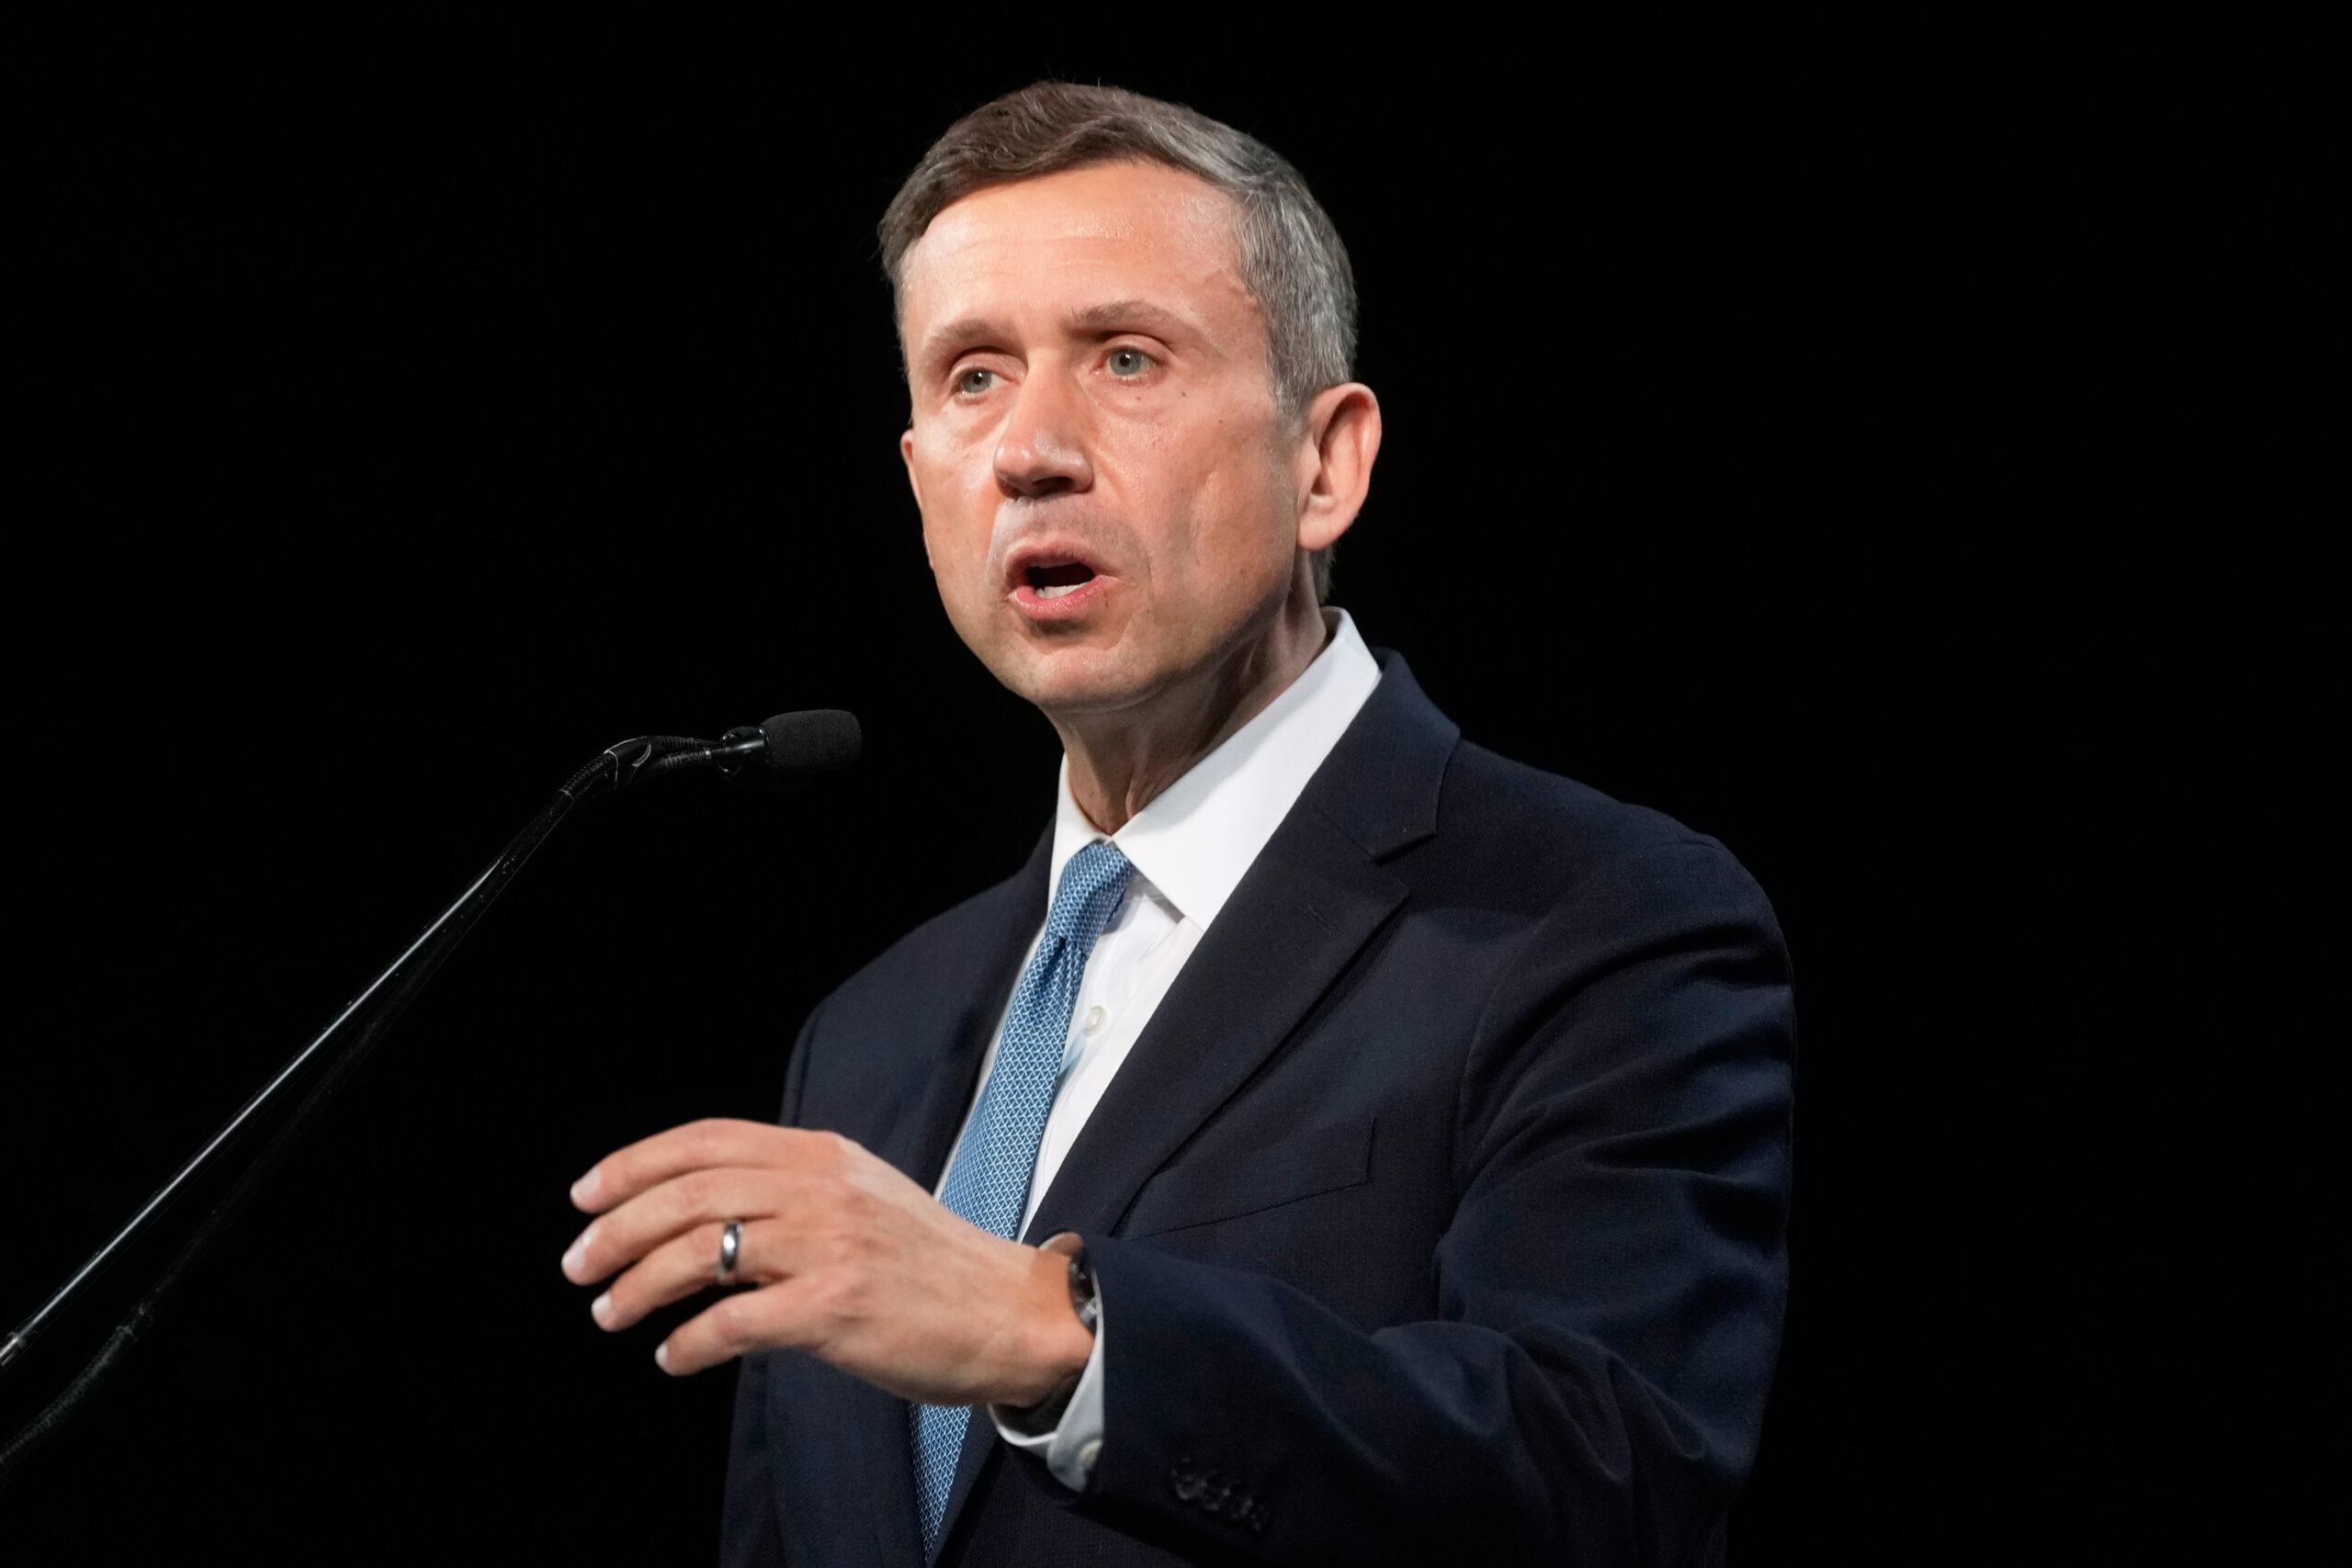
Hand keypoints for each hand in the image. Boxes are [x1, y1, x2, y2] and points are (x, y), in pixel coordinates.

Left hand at [560, 1119, 1091, 1405]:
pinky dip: (690, 1343)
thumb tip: (704, 1209)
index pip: (706, 1140)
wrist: (1010, 1311)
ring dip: (638, 1286)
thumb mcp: (863, 1195)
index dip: (634, 1164)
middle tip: (578, 1264)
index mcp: (823, 1155)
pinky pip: (734, 1321)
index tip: (585, 1195)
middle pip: (689, 1192)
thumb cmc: (931, 1264)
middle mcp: (822, 1189)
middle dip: (616, 1229)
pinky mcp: (836, 1307)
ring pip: (700, 1251)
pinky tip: (673, 1357)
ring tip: (609, 1312)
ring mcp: (829, 1245)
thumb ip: (794, 1190)